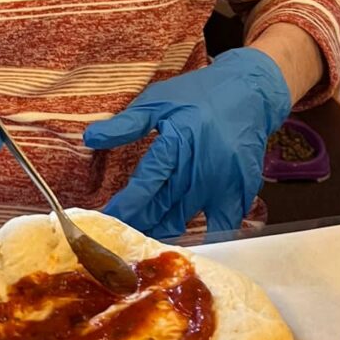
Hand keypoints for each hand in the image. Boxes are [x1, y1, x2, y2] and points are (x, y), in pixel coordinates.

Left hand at [82, 49, 291, 236]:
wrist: (250, 92)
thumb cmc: (199, 94)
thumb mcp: (159, 99)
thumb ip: (127, 123)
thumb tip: (90, 137)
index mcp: (177, 142)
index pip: (146, 181)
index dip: (127, 204)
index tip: (106, 219)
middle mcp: (199, 167)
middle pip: (162, 205)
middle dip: (138, 223)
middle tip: (116, 238)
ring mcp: (221, 182)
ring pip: (184, 217)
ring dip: (161, 231)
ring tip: (139, 243)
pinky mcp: (240, 191)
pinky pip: (221, 224)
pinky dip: (203, 237)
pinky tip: (185, 248)